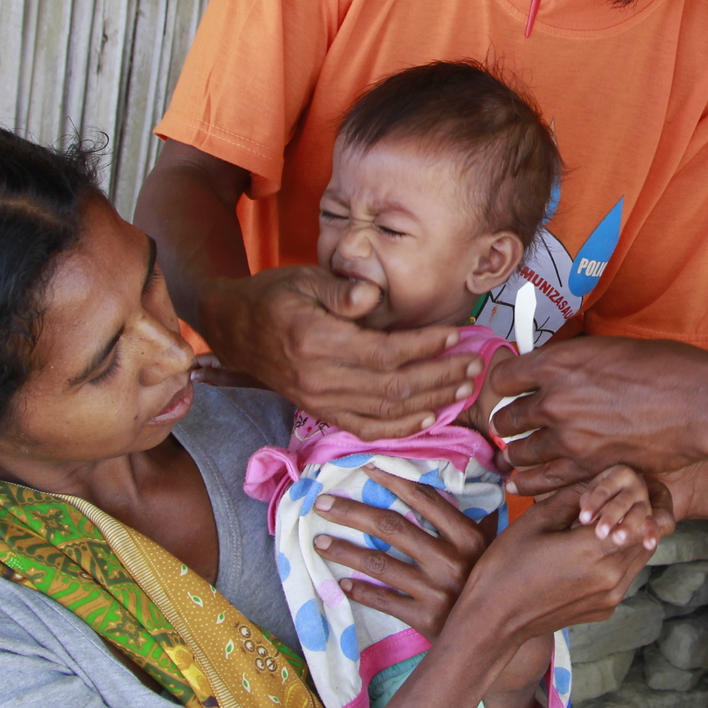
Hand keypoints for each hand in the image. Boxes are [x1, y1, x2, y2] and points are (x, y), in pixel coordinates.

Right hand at [199, 265, 479, 436]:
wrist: (233, 327)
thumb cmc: (273, 296)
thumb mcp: (304, 279)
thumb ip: (341, 290)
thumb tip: (373, 297)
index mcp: (316, 341)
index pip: (384, 353)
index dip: (425, 347)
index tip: (456, 335)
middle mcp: (319, 378)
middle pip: (393, 387)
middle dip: (440, 377)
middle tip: (474, 365)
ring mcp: (319, 401)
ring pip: (386, 412)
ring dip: (431, 402)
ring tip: (464, 388)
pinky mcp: (321, 412)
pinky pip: (366, 429)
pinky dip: (401, 428)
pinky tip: (430, 417)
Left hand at [313, 468, 490, 639]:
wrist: (497, 634)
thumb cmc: (493, 582)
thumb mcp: (491, 546)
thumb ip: (475, 515)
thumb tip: (457, 478)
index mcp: (468, 536)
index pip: (423, 499)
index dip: (392, 480)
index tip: (365, 467)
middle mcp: (451, 560)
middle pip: (391, 527)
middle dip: (352, 512)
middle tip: (322, 503)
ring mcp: (436, 590)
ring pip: (379, 564)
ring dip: (344, 551)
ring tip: (319, 541)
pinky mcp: (425, 618)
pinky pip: (385, 600)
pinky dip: (360, 591)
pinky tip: (342, 583)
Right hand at [456, 481, 675, 644]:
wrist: (494, 619)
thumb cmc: (507, 565)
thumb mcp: (536, 519)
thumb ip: (574, 496)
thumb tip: (599, 481)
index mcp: (595, 551)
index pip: (641, 517)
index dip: (632, 498)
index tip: (613, 489)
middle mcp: (612, 577)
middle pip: (647, 536)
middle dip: (634, 514)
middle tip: (610, 503)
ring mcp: (611, 597)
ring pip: (640, 555)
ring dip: (628, 536)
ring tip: (600, 524)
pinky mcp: (605, 609)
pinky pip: (625, 575)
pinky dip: (617, 557)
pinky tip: (590, 550)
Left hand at [485, 336, 707, 494]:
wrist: (699, 404)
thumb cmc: (665, 369)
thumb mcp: (608, 350)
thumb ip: (573, 364)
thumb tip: (552, 372)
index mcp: (559, 362)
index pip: (503, 377)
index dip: (504, 383)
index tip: (511, 388)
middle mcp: (555, 400)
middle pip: (506, 417)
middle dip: (510, 420)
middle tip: (517, 423)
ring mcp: (568, 438)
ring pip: (517, 452)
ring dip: (518, 452)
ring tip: (521, 452)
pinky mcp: (586, 468)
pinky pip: (540, 481)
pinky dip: (528, 483)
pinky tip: (520, 482)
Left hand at [571, 465, 660, 550]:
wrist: (626, 488)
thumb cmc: (604, 491)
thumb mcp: (594, 489)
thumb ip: (588, 501)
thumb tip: (586, 518)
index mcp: (620, 473)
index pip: (605, 490)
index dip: (594, 504)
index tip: (584, 519)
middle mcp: (636, 486)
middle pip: (622, 502)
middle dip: (611, 517)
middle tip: (601, 532)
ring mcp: (645, 501)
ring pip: (637, 513)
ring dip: (628, 526)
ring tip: (618, 539)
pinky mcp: (649, 515)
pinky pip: (653, 525)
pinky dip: (652, 534)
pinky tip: (649, 544)